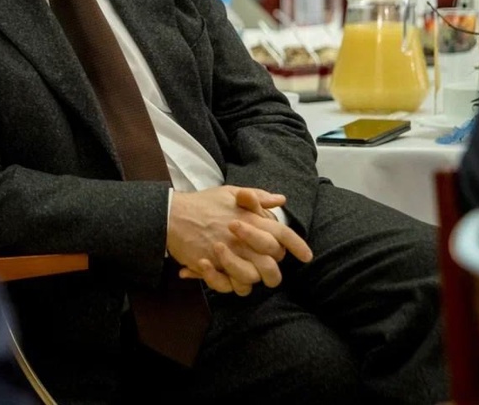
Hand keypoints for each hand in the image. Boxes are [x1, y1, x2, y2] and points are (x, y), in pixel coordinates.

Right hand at [167, 186, 311, 294]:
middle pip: (272, 263)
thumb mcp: (230, 192)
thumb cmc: (202, 203)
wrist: (172, 215)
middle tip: (271, 271)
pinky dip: (231, 285)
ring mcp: (226, 253)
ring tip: (247, 274)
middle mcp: (241, 238)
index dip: (298, 246)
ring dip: (253, 279)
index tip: (307, 256)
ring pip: (253, 278)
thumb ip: (257, 196)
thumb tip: (280, 199)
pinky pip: (229, 285)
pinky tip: (229, 277)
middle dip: (275, 271)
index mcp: (249, 219)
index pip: (282, 234)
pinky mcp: (212, 266)